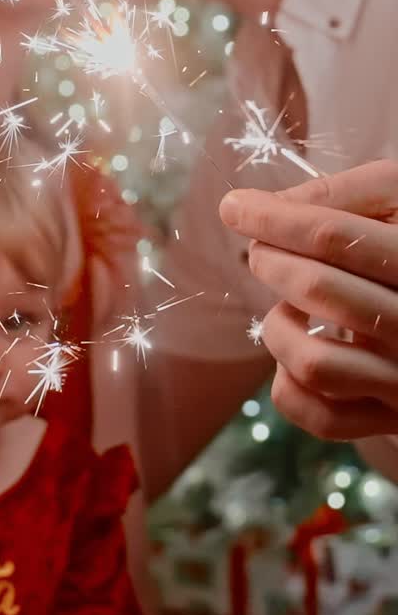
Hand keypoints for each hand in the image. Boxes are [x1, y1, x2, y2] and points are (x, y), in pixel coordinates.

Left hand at [219, 162, 397, 438]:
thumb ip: (344, 195)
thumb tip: (272, 206)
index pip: (336, 236)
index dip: (275, 218)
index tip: (233, 206)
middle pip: (320, 290)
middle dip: (273, 261)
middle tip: (260, 252)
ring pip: (315, 363)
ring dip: (279, 328)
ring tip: (288, 306)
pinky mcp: (393, 418)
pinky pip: (323, 419)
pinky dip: (290, 386)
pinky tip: (297, 350)